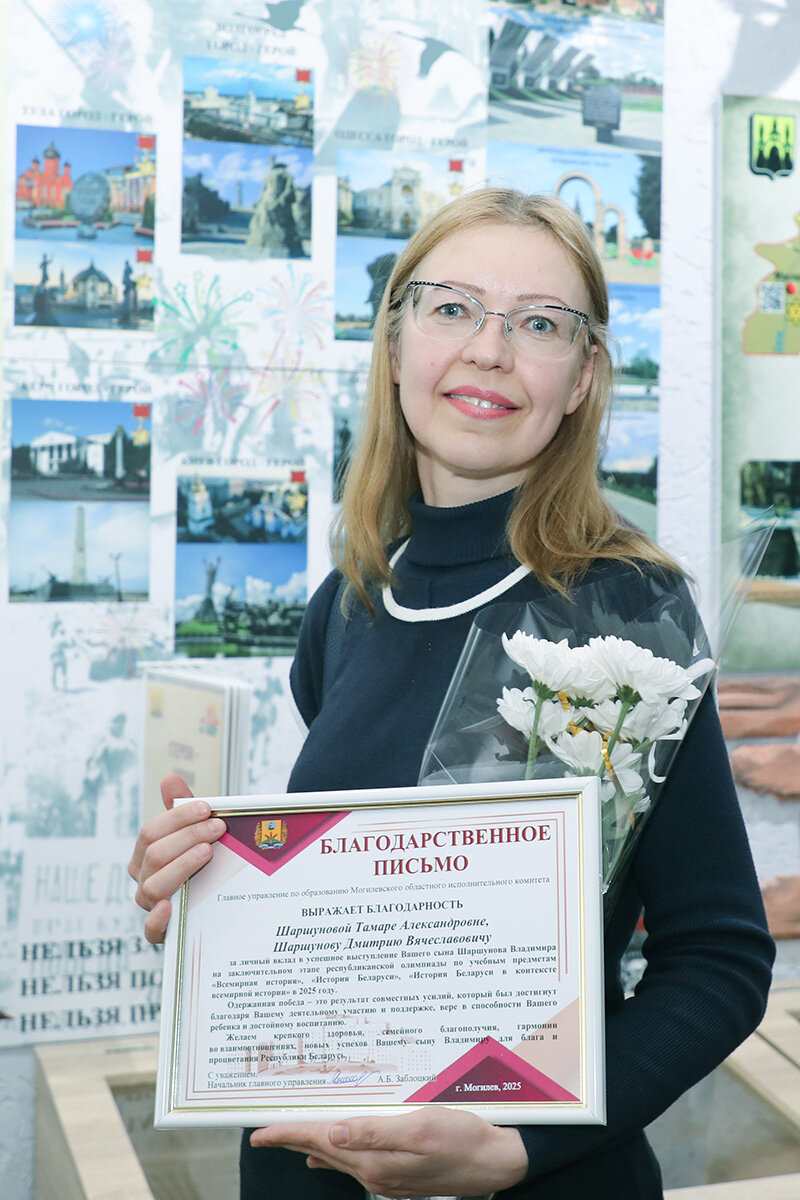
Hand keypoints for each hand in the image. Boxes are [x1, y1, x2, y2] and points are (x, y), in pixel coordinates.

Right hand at [127, 773, 225, 943]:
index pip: (151, 831)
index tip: (207, 808)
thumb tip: (170, 778)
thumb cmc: (202, 861)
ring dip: (182, 866)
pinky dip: (157, 920)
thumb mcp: (195, 834)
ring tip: (207, 853)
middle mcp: (144, 879)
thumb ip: (182, 809)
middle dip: (188, 837)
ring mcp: (151, 906)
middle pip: (155, 855)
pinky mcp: (163, 933)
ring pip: (154, 886)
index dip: (178, 818)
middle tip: (218, 829)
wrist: (217, 901)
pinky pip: (150, 931)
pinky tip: (169, 908)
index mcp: (145, 854)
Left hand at [249, 1107, 527, 1197]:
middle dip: (293, 1139)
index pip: (319, 1142)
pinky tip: (327, 1154)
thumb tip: (330, 1137)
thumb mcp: (417, 1129)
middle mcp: (374, 1172)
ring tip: (288, 1137)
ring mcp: (386, 1177)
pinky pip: (355, 1163)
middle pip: (323, 1151)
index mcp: (373, 1159)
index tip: (258, 1133)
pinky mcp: (398, 1175)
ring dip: (312, 1145)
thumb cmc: (460, 1139)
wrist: (493, 1162)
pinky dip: (336, 1153)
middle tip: (264, 1132)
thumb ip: (372, 1132)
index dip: (287, 1135)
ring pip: (337, 1157)